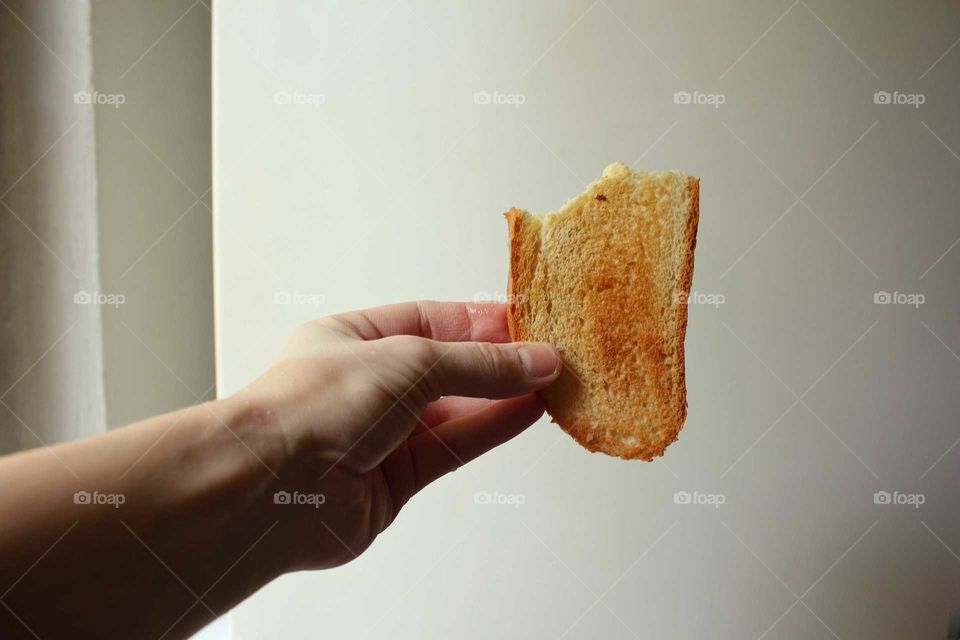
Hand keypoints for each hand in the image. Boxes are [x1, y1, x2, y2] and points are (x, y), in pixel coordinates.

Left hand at [231, 301, 560, 570]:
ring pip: (456, 410)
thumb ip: (476, 363)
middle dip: (498, 362)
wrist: (270, 488)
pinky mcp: (396, 478)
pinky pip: (455, 446)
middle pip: (447, 368)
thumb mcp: (406, 361)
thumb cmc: (311, 408)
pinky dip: (493, 428)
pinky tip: (528, 411)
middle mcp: (366, 385)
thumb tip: (533, 359)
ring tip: (553, 382)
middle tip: (550, 354)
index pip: (429, 321)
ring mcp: (381, 434)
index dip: (480, 322)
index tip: (528, 323)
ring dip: (504, 396)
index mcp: (352, 339)